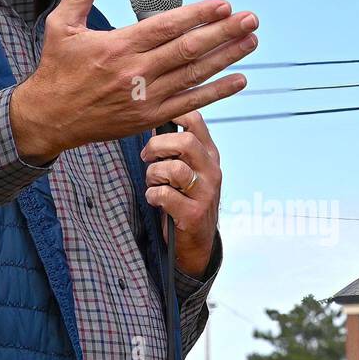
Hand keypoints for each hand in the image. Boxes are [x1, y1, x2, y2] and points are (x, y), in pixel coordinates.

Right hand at [10, 0, 257, 162]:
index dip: (198, 16)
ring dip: (227, 57)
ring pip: (194, 75)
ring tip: (251, 41)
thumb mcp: (61, 25)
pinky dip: (217, 92)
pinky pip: (190, 103)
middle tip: (251, 19)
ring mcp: (145, 98)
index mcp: (118, 46)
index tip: (224, 5)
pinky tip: (239, 80)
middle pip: (188, 50)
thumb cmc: (56, 68)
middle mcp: (135, 72)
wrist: (49, 118)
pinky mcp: (149, 118)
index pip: (166, 27)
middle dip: (224, 33)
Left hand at [140, 110, 220, 276]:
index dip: (172, 115)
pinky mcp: (194, 213)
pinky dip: (152, 196)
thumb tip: (150, 124)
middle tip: (147, 158)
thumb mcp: (186, 171)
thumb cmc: (185, 200)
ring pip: (173, 168)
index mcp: (209, 155)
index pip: (195, 121)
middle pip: (185, 141)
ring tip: (154, 183)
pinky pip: (164, 194)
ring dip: (153, 175)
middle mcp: (211, 171)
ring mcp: (205, 193)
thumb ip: (174, 149)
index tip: (154, 123)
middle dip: (157, 146)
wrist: (196, 244)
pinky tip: (155, 200)